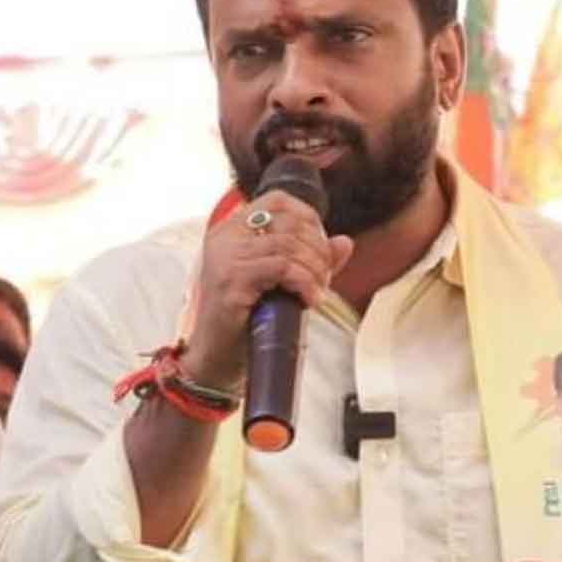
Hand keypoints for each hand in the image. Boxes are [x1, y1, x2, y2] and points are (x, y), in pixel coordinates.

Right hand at [179, 190, 353, 388]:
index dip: (309, 218)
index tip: (320, 250)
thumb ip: (311, 260)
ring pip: (288, 245)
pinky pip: (282, 267)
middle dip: (318, 250)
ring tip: (318, 291)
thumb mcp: (283, 284)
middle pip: (289, 222)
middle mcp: (225, 237)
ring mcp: (225, 257)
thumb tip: (344, 242)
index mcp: (232, 230)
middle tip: (323, 277)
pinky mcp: (231, 280)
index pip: (278, 200)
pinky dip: (305, 282)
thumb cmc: (247, 322)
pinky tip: (311, 299)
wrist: (217, 361)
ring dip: (315, 269)